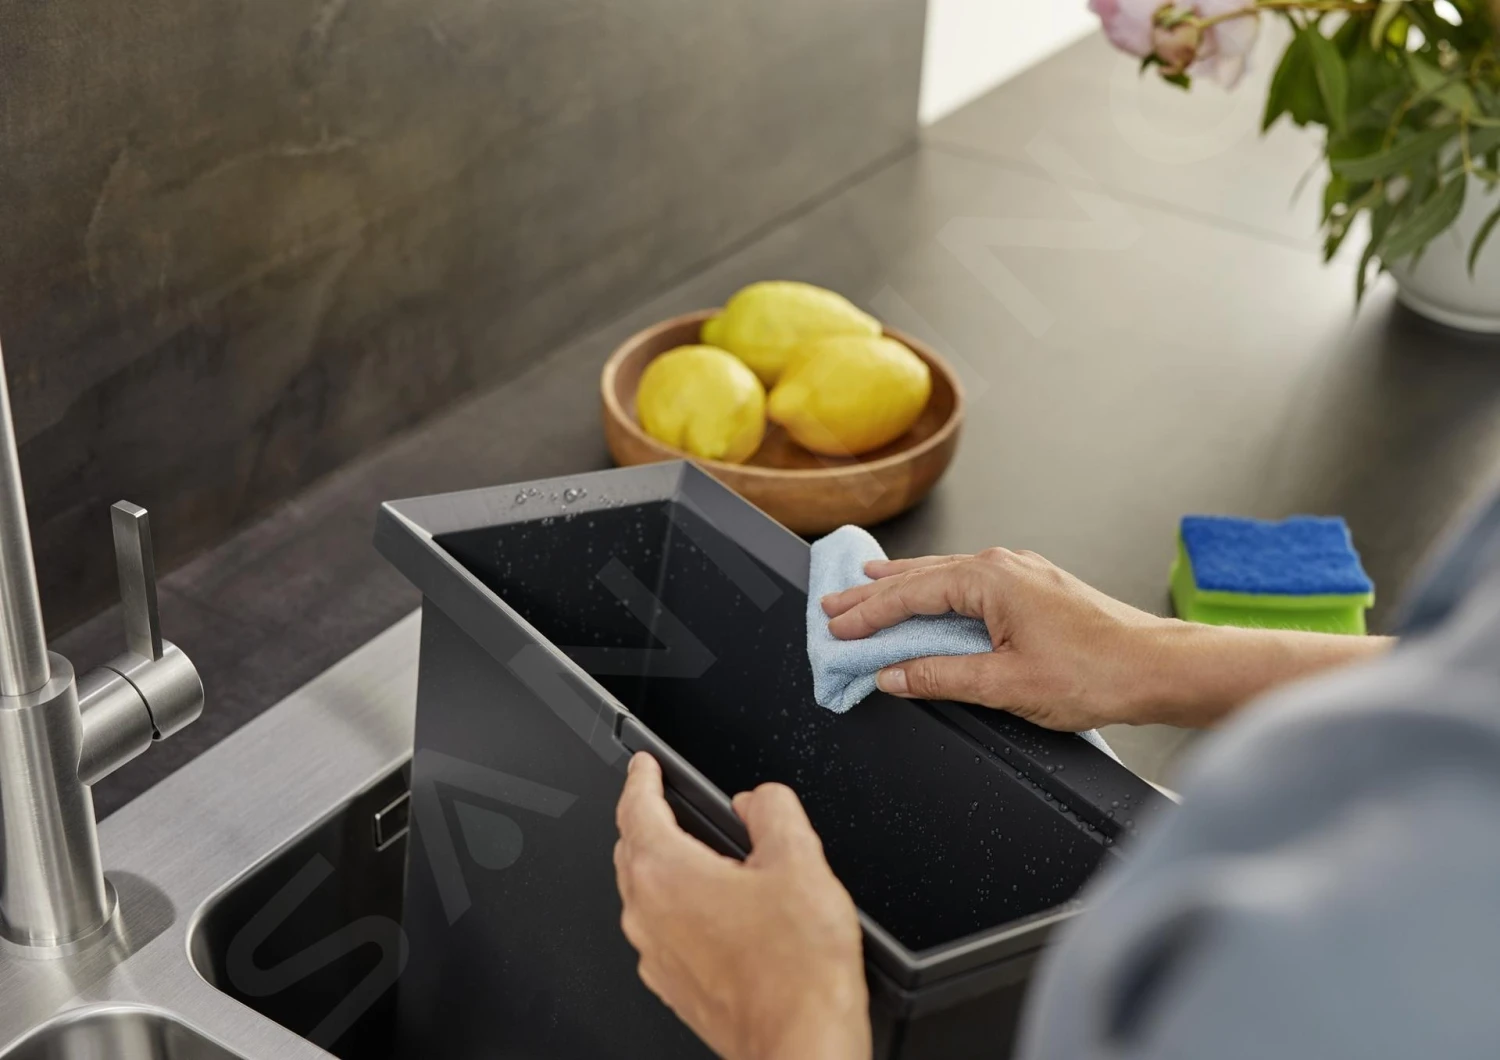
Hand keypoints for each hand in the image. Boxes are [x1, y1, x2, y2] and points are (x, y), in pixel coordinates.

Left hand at [614, 754, 869, 1059]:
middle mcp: (648, 915)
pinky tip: (715, 911)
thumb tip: (759, 800)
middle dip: (646, 819)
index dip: (641, 778)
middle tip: (665, 800)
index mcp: (667, 874)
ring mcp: (656, 955)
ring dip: (661, 866)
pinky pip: (660, 932)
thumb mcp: (800, 861)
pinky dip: (676, 909)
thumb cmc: (797, 971)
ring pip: (642, 894)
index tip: (644, 765)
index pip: (636, 808)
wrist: (800, 1043)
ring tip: (699, 854)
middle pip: (631, 850)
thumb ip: (774, 811)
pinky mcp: (673, 986)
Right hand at [820, 548, 1392, 729]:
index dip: (867, 613)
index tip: (834, 627)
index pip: (909, 594)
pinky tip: (931, 598)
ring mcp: (1022, 573)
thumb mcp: (1005, 683)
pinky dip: (937, 591)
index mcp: (989, 579)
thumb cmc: (1096, 672)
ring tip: (867, 587)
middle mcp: (1003, 565)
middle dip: (874, 592)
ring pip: (945, 576)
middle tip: (832, 602)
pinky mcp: (1036, 589)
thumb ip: (940, 676)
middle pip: (921, 576)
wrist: (1159, 667)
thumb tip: (892, 674)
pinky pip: (969, 582)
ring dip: (903, 587)